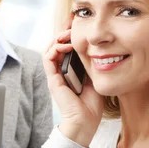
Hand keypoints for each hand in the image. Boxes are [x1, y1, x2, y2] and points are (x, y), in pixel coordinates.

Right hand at [43, 28, 104, 146]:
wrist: (85, 122)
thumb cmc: (92, 104)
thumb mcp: (96, 78)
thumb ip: (93, 65)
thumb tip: (100, 48)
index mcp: (71, 71)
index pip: (67, 48)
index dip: (70, 35)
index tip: (79, 25)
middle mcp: (61, 71)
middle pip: (57, 46)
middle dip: (64, 33)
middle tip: (73, 25)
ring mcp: (55, 75)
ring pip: (50, 49)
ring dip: (58, 39)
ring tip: (68, 33)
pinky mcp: (52, 79)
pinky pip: (48, 58)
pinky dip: (55, 49)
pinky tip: (66, 45)